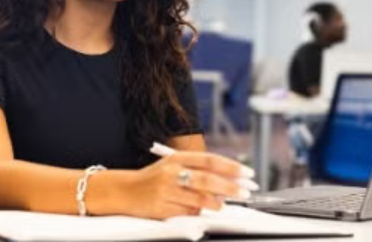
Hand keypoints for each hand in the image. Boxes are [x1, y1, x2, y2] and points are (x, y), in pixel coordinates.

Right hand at [113, 152, 253, 219]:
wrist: (124, 191)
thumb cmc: (153, 179)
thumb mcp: (172, 167)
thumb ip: (196, 171)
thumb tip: (226, 181)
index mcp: (176, 159)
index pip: (209, 160)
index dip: (230, 167)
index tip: (246, 173)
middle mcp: (171, 172)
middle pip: (207, 179)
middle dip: (230, 187)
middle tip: (245, 192)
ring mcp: (167, 191)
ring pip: (200, 199)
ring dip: (215, 203)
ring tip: (220, 204)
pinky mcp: (163, 208)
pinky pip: (188, 213)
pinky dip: (196, 213)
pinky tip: (195, 210)